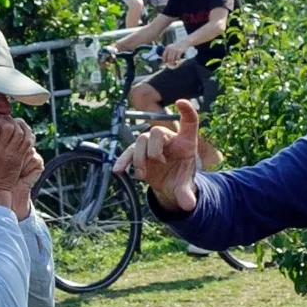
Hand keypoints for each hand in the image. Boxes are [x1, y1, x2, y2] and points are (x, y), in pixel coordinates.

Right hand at [0, 116, 39, 207]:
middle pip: (8, 128)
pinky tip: (20, 129)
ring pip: (19, 132)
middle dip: (4, 119)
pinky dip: (26, 132)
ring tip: (10, 122)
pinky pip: (28, 141)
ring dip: (16, 123)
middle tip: (1, 119)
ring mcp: (12, 155)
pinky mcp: (20, 158)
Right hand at [113, 98, 203, 213]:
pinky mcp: (139, 154)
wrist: (168, 185)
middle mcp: (168, 139)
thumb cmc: (180, 179)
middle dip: (154, 148)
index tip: (180, 101)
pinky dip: (123, 161)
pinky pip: (129, 153)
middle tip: (158, 162)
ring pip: (141, 140)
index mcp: (185, 142)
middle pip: (157, 132)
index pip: (189, 122)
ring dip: (139, 158)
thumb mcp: (185, 186)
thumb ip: (187, 194)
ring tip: (141, 176)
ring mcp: (152, 145)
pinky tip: (118, 171)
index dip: (186, 110)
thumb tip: (189, 205)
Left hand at [162, 41, 190, 66]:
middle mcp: (170, 48)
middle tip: (171, 64)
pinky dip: (177, 60)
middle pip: (168, 58)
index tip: (165, 63)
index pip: (164, 55)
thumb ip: (168, 53)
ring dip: (173, 62)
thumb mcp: (171, 48)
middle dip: (169, 63)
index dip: (164, 60)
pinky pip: (177, 58)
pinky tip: (178, 60)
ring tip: (174, 63)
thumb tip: (165, 61)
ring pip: (172, 59)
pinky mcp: (179, 51)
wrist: (184, 43)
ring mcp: (175, 50)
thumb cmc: (177, 47)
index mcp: (167, 48)